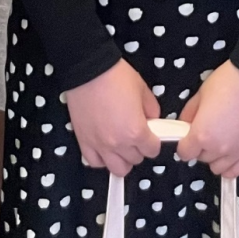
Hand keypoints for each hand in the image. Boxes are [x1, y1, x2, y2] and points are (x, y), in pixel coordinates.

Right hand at [63, 60, 161, 176]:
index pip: (152, 150)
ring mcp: (99, 144)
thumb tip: (153, 120)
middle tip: (136, 136)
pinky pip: (95, 162)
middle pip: (136, 160)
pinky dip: (102, 159)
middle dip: (139, 149)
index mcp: (136, 131)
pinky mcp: (84, 141)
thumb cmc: (114, 76)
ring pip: (117, 168)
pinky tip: (105, 148)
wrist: (88, 69)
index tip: (151, 135)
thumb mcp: (142, 89)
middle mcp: (118, 142)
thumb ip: (152, 109)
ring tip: (122, 145)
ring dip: (122, 159)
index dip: (154, 141)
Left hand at [176, 60, 238, 179]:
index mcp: (202, 135)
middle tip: (206, 131)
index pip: (185, 153)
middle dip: (200, 147)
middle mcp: (219, 149)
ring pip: (218, 168)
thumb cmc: (227, 83)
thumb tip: (184, 126)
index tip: (188, 136)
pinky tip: (230, 153)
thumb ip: (188, 114)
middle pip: (201, 159)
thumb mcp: (200, 95)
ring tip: (220, 139)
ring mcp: (238, 153)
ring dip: (215, 157)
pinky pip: (237, 171)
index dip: (184, 143)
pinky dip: (231, 166)